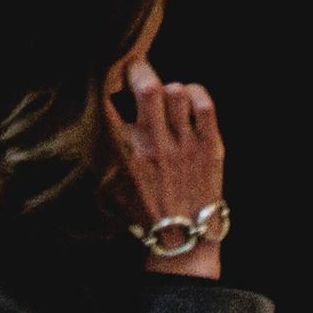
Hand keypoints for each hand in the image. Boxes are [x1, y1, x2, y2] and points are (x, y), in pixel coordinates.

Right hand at [105, 56, 224, 278]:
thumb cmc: (147, 213)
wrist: (183, 240)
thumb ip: (106, 152)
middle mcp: (155, 145)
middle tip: (138, 74)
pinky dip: (196, 94)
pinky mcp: (210, 147)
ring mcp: (185, 145)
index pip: (113, 101)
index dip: (113, 82)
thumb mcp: (114, 185)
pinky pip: (204, 103)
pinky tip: (189, 103)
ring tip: (167, 101)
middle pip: (147, 86)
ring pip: (176, 91)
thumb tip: (103, 117)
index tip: (114, 81)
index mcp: (127, 153)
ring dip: (169, 89)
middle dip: (140, 71)